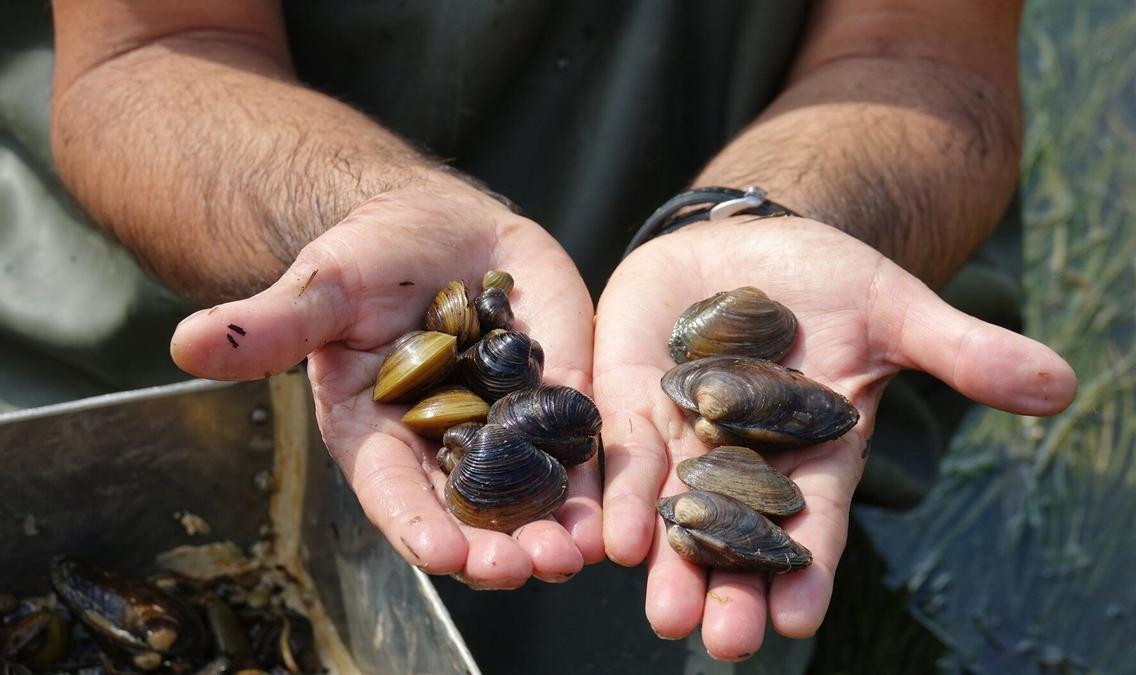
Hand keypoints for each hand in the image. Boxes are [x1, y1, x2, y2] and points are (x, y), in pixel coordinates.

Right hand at [170, 186, 601, 586]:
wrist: (437, 231)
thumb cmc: (366, 258)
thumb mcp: (323, 286)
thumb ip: (271, 324)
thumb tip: (186, 343)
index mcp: (376, 434)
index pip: (393, 493)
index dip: (414, 526)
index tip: (442, 557)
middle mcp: (442, 449)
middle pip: (468, 513)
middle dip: (497, 547)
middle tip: (528, 568)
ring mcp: (504, 429)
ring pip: (531, 494)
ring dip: (557, 528)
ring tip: (581, 552)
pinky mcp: (556, 398)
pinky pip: (580, 447)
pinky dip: (598, 480)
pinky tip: (619, 507)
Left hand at [594, 217, 1075, 658]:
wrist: (750, 239)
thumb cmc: (832, 281)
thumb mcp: (896, 311)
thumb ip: (962, 352)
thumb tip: (1064, 385)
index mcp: (814, 452)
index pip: (814, 522)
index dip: (808, 569)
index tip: (798, 620)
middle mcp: (743, 460)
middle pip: (738, 535)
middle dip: (732, 587)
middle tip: (727, 639)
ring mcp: (683, 435)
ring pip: (672, 511)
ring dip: (668, 564)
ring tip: (667, 614)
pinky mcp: (631, 400)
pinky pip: (623, 454)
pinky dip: (618, 494)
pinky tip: (610, 536)